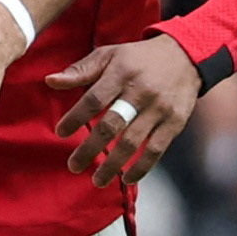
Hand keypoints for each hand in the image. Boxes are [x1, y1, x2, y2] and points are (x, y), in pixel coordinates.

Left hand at [46, 33, 204, 186]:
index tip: (60, 133)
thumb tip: (50, 81)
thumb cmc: (139, 58)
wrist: (186, 55)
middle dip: (90, 149)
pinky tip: (128, 178)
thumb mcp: (110, 55)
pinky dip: (142, 167)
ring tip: (97, 180)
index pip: (94, 100)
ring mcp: (159, 109)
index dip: (76, 118)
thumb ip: (80, 70)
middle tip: (73, 165)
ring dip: (113, 165)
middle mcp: (141, 92)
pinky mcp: (175, 122)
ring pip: (133, 142)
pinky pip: (156, 149)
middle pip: (111, 125)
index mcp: (121, 73)